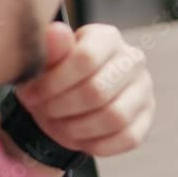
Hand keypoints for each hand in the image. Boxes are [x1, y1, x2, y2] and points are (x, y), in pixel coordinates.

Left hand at [15, 22, 154, 156]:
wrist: (65, 103)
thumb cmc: (54, 78)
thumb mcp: (44, 63)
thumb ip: (50, 49)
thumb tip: (56, 32)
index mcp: (107, 38)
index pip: (86, 57)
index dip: (54, 82)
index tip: (31, 95)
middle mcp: (133, 60)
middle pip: (98, 90)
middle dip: (62, 108)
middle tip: (44, 112)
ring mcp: (144, 90)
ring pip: (115, 117)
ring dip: (78, 128)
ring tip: (59, 126)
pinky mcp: (146, 119)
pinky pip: (127, 138)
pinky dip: (96, 144)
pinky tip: (79, 138)